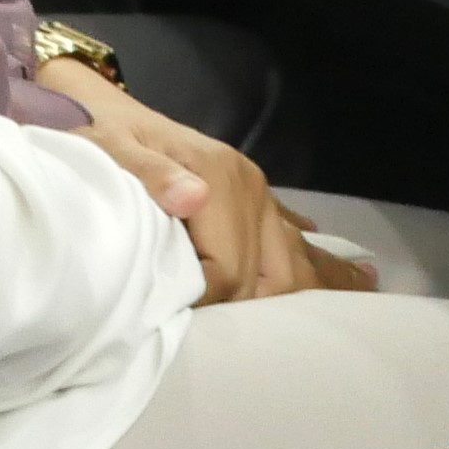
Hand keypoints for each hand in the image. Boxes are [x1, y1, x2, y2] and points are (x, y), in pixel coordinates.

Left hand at [37, 58, 375, 300]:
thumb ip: (149, 175)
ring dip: (315, 283)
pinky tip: (342, 265)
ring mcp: (255, 190)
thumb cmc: (97, 136)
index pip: (231, 268)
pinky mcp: (252, 193)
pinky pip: (290, 229)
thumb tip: (193, 199)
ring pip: (293, 250)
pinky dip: (314, 253)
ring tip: (352, 309)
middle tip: (237, 342)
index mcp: (218, 178)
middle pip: (272, 268)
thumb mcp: (109, 151)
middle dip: (260, 310)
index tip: (179, 317)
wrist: (96, 106)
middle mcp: (247, 185)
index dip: (209, 300)